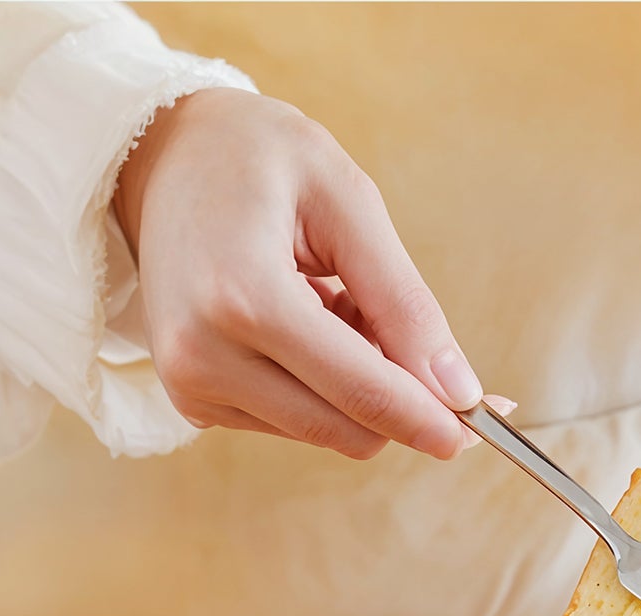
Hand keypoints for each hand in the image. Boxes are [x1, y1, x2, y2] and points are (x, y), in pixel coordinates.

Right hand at [113, 89, 483, 459]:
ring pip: (321, 430)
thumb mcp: (347, 202)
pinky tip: (301, 322)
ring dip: (353, 382)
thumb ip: (403, 301)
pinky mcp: (192, 403)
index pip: (358, 391)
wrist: (159, 162)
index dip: (428, 417)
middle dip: (396, 396)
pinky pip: (289, 420)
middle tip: (401, 324)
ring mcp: (192, 388)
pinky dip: (317, 384)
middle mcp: (204, 359)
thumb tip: (457, 390)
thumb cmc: (255, 161)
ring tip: (328, 299)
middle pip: (342, 428)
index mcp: (243, 299)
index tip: (480, 428)